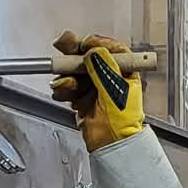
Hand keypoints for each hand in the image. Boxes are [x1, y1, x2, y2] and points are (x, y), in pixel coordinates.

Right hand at [52, 31, 144, 152]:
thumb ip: (103, 68)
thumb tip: (94, 51)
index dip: (97, 44)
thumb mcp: (115, 89)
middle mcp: (109, 78)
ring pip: (76, 71)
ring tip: (67, 84)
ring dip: (68, 76)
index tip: (84, 43)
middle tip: (62, 44)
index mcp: (124, 73)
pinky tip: (67, 95)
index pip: (112, 49)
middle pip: (90, 57)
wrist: (111, 144)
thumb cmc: (122, 122)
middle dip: (74, 52)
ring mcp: (95, 88)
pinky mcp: (82, 98)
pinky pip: (68, 87)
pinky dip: (64, 90)